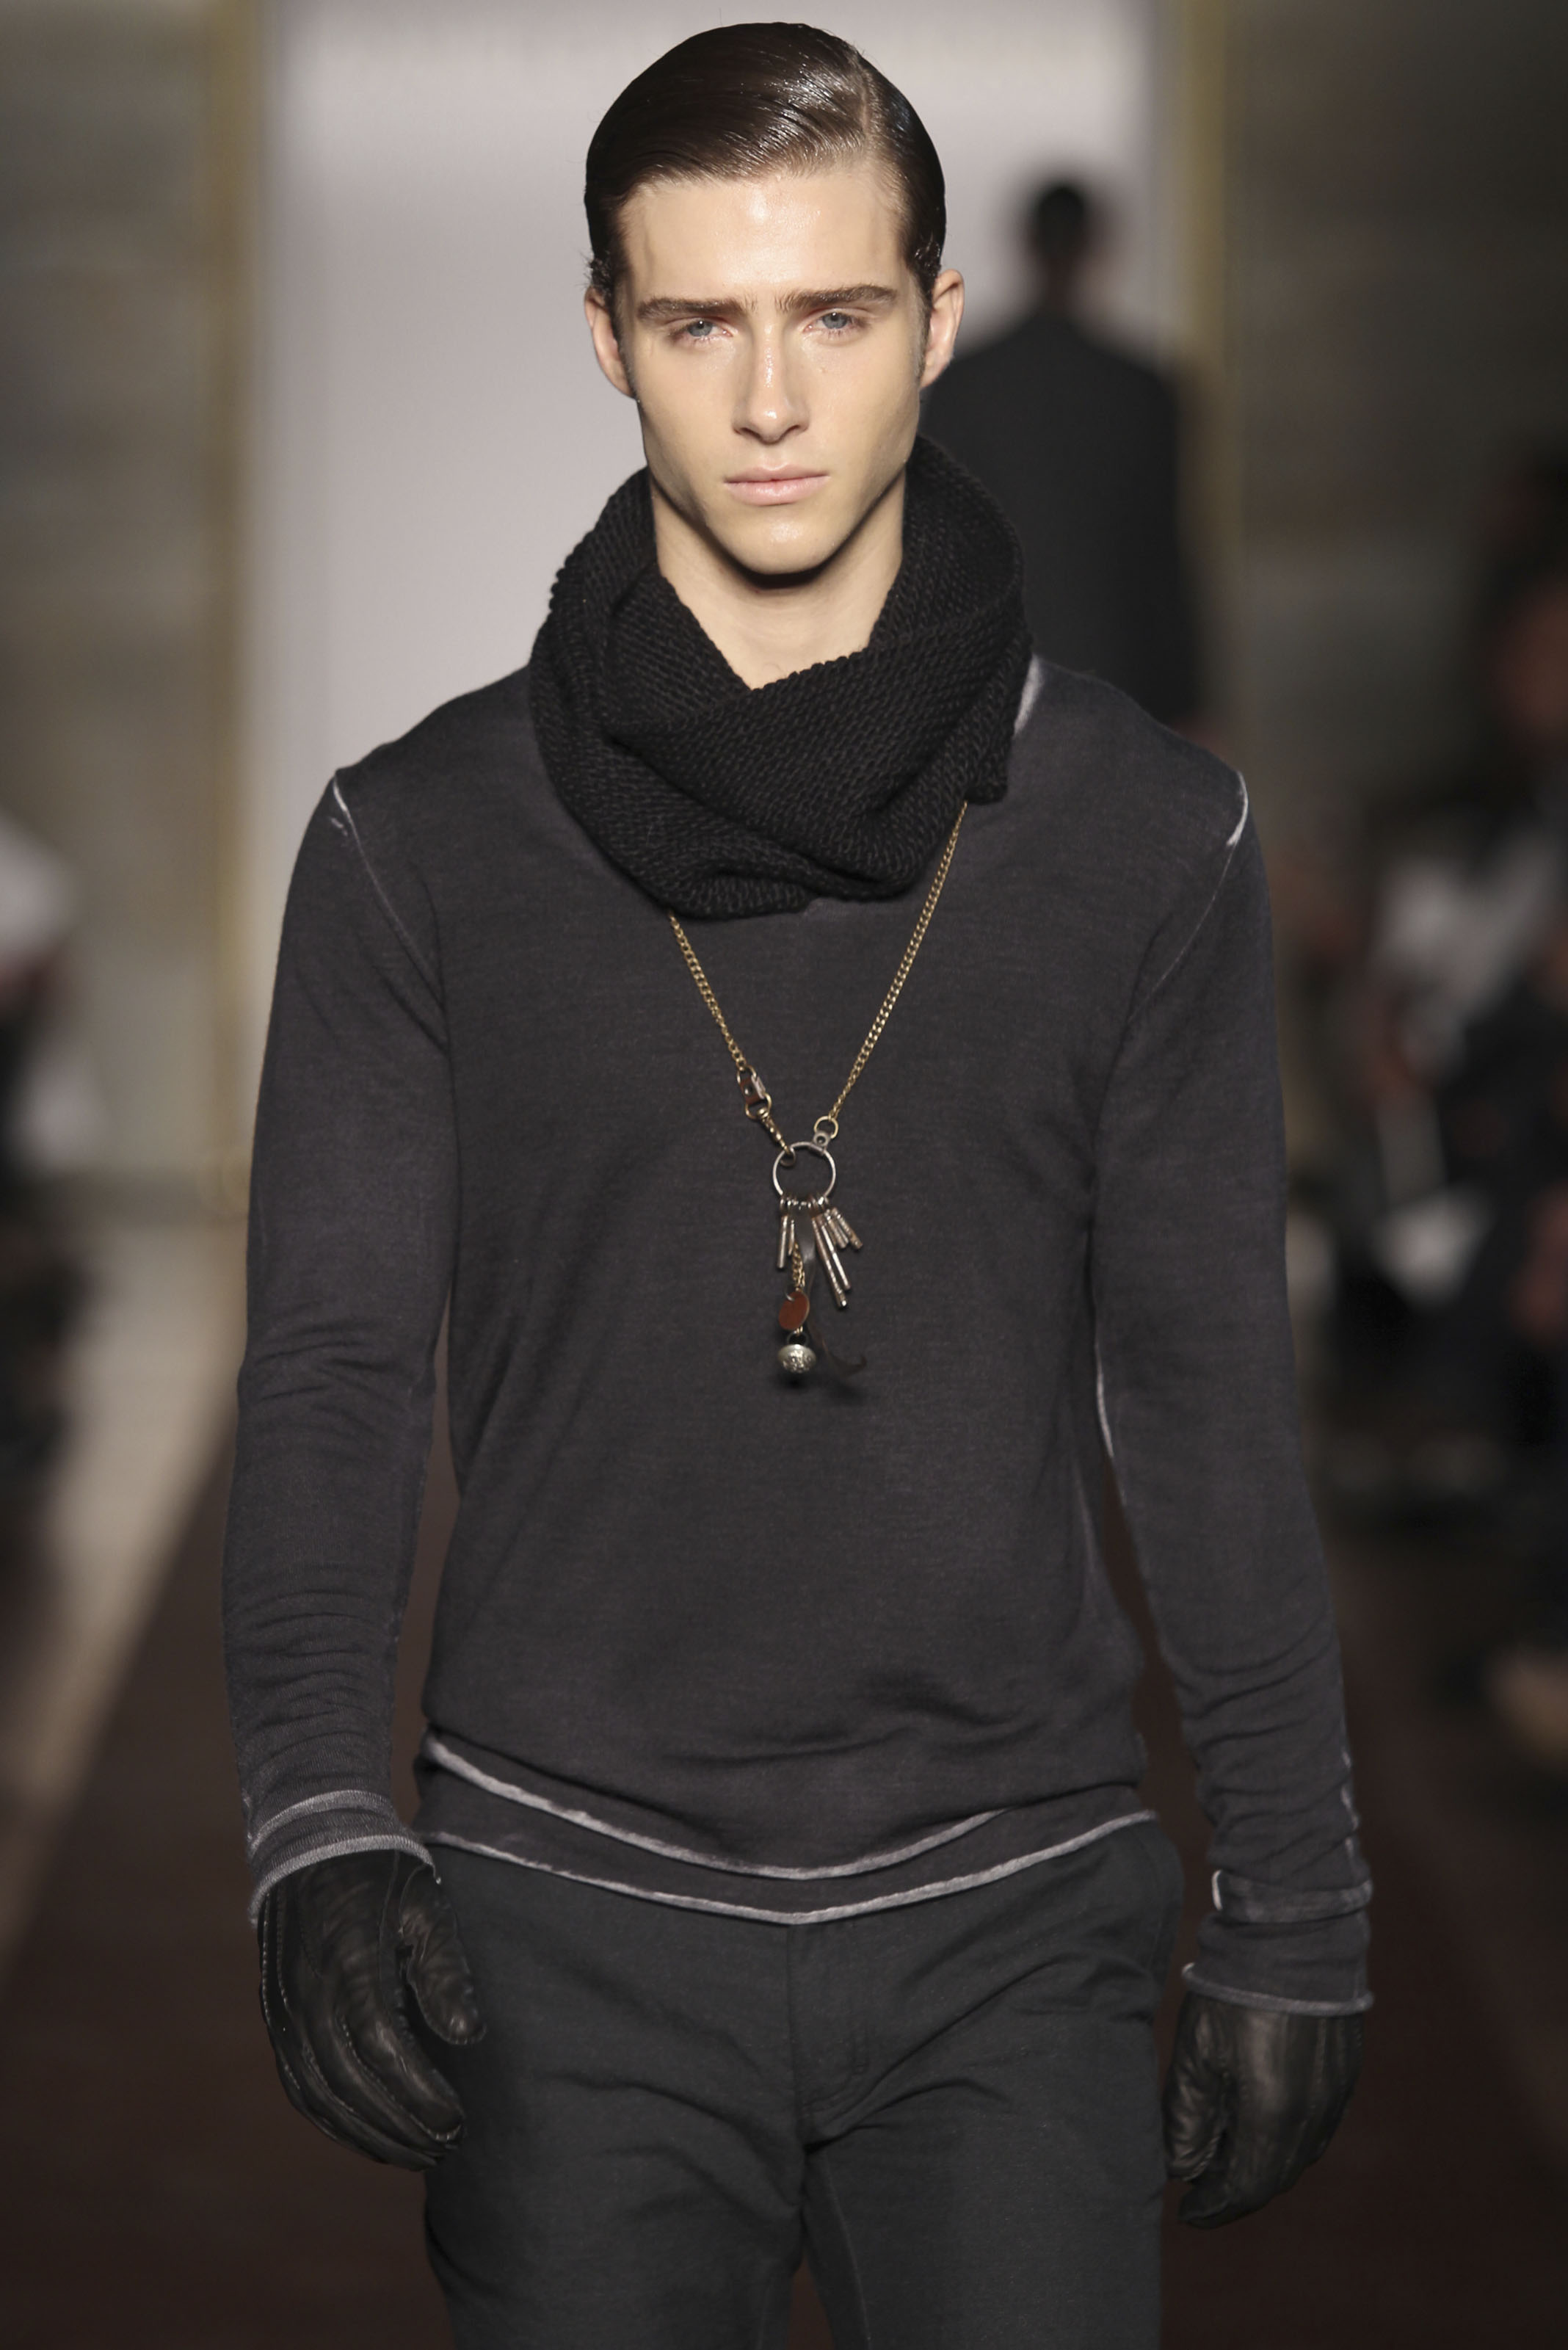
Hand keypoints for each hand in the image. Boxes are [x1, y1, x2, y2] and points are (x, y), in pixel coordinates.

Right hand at [257, 1847, 483, 2168]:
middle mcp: (308, 1994)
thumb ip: (446, 1971)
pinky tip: (368, 2136)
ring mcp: (284, 2010)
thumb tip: (469, 2036)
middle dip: (399, 2126)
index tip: (458, 2118)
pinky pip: (299, 2085)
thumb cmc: (381, 1874)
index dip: (419, 2093)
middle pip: (350, 2084)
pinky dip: (333, 2121)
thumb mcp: (425, 1906)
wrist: (311, 1845)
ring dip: (367, 2134)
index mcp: (351, 1963)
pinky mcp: (275, 2018)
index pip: (383, 2049)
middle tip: (445, 2146)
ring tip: (415, 2153)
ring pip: (320, 2095)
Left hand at [1163, 1989, 1362, 2225]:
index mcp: (1273, 2117)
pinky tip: (1259, 2121)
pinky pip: (1316, 2127)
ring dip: (1263, 2165)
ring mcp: (1335, 2097)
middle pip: (1274, 2178)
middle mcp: (1313, 2117)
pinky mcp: (1344, 2075)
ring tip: (1226, 2154)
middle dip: (1236, 2189)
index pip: (1243, 2188)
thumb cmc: (1236, 1991)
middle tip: (1203, 2187)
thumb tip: (1180, 2167)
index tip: (1186, 2212)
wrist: (1292, 1938)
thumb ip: (1185, 2118)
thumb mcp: (1197, 2053)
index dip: (1212, 2206)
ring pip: (1299, 2155)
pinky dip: (1286, 2138)